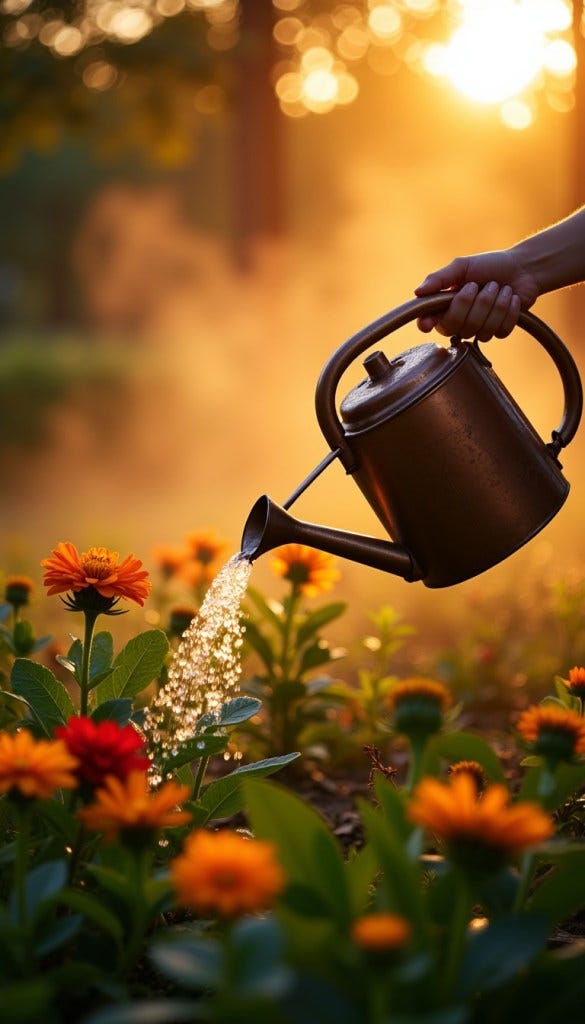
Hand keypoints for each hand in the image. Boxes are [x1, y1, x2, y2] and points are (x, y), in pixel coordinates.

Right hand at [414, 250, 539, 340]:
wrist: (522, 268)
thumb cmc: (489, 265)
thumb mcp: (462, 266)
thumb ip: (440, 278)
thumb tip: (417, 292)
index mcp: (446, 304)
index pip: (429, 320)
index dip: (427, 323)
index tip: (427, 323)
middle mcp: (459, 319)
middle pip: (456, 326)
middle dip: (473, 303)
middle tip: (480, 285)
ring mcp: (479, 328)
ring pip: (480, 330)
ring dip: (494, 305)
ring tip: (500, 288)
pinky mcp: (499, 331)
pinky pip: (500, 331)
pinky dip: (508, 311)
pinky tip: (511, 298)